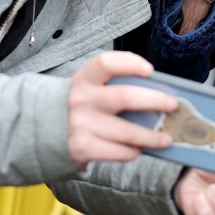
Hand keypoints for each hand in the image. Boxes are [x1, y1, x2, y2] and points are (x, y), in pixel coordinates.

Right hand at [67, 51, 177, 169]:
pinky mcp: (83, 147)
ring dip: (152, 136)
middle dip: (155, 101)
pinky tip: (140, 150)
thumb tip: (156, 94)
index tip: (150, 70)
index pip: (106, 63)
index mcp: (85, 79)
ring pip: (127, 131)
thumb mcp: (89, 89)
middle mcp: (82, 99)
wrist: (42, 130)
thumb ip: (114, 87)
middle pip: (125, 97)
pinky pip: (117, 151)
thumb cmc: (80, 106)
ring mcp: (82, 124)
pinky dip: (133, 151)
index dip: (130, 63)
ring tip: (167, 138)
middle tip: (172, 105)